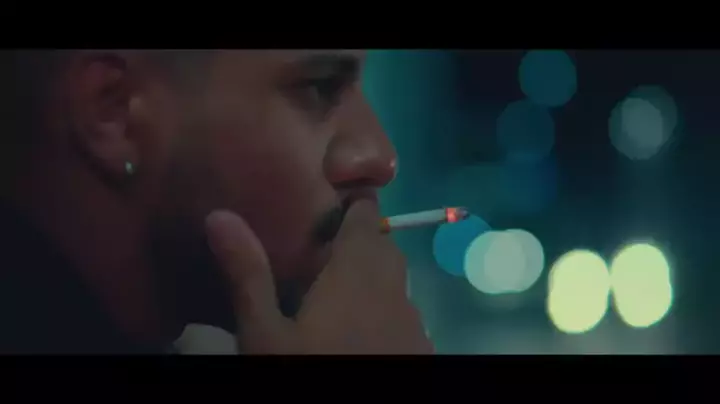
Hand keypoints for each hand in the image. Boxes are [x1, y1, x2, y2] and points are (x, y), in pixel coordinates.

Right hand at [205, 200, 433, 354]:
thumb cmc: (310, 372)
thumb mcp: (265, 334)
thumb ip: (247, 274)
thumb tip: (220, 216)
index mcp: (358, 272)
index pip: (367, 218)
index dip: (353, 206)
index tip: (328, 209)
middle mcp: (395, 290)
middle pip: (384, 249)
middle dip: (358, 243)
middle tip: (318, 256)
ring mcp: (413, 322)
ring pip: (396, 284)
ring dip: (372, 279)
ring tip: (334, 296)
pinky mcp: (420, 349)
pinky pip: (403, 316)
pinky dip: (384, 312)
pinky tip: (357, 336)